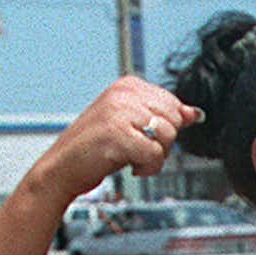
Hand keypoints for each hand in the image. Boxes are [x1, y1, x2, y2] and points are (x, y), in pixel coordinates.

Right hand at [27, 76, 200, 202]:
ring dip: (154, 156)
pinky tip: (128, 166)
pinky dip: (147, 168)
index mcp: (127, 85)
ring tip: (130, 157)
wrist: (61, 169)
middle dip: (162, 142)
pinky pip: (155, 155)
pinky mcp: (118, 135)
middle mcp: (123, 94)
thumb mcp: (130, 125)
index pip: (172, 103)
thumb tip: (195, 114)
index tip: (141, 136)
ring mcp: (120, 112)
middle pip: (174, 119)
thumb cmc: (93, 149)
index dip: (164, 128)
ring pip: (168, 136)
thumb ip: (162, 116)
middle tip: (136, 149)